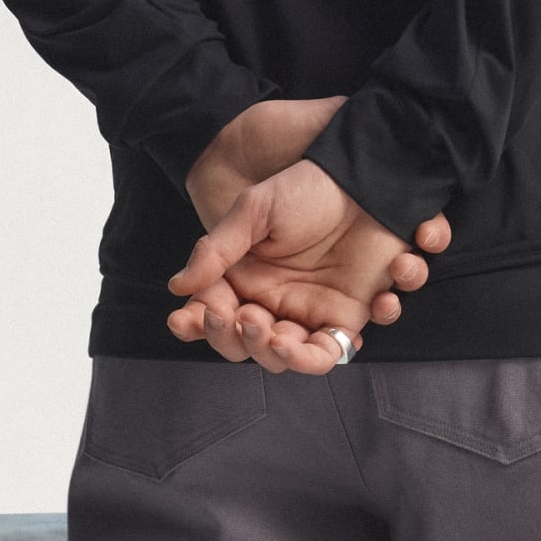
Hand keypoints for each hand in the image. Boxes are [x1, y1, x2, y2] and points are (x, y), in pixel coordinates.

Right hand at [168, 158, 444, 374]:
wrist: (363, 180)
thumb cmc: (307, 189)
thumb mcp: (254, 210)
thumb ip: (216, 249)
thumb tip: (177, 286)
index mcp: (245, 278)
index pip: (214, 315)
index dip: (199, 324)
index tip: (185, 320)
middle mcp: (274, 301)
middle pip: (245, 346)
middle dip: (237, 340)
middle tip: (242, 316)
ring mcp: (309, 312)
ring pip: (284, 359)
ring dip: (275, 356)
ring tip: (273, 337)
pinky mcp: (346, 317)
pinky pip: (332, 352)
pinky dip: (323, 354)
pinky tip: (302, 336)